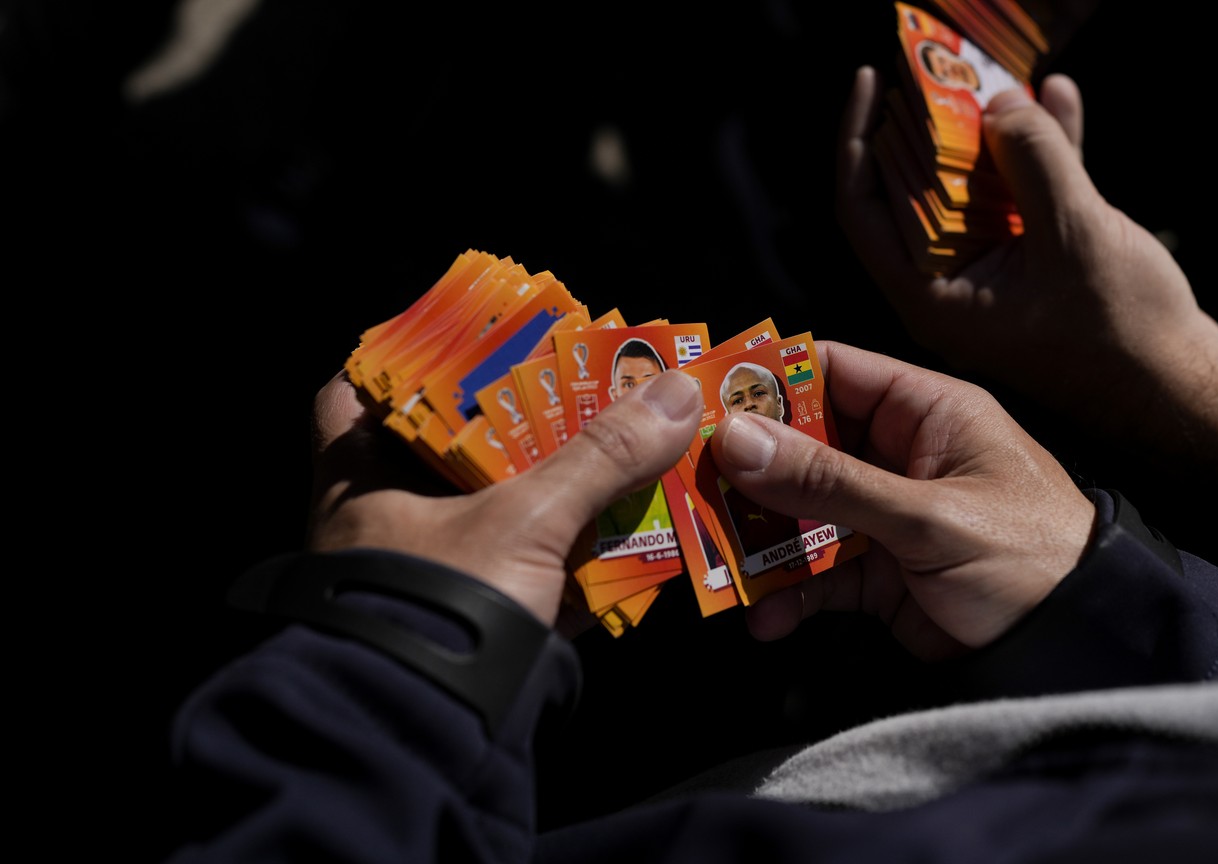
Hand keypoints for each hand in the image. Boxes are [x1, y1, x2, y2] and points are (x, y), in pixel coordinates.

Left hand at [307, 369, 702, 632]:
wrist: (422, 737)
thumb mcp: (527, 520)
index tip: (473, 339)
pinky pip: (520, 578)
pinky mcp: (463, 627)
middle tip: (577, 394)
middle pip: (448, 448)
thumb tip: (675, 394)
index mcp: (361, 478)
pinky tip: (624, 548)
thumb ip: (602, 457)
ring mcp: (421, 576)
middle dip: (517, 425)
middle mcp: (381, 521)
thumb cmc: (441, 606)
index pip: (359, 390)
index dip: (410, 356)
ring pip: (491, 515)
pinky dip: (567, 565)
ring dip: (553, 495)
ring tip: (619, 460)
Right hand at [707, 341, 1094, 660]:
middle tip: (687, 488)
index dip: (768, 380)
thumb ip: (831, 482)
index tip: (702, 396)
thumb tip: (738, 438)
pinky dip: (787, 595)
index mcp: (927, 413)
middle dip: (746, 471)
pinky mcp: (880, 576)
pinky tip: (765, 617)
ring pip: (800, 515)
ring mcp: (886, 517)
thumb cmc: (1031, 558)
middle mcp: (900, 457)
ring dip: (758, 540)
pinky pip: (816, 574)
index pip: (833, 372)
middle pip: (802, 447)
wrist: (1078, 649)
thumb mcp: (928, 515)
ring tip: (716, 565)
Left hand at [837, 67, 1217, 478]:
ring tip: (993, 73)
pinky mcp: (1037, 262)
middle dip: (928, 121)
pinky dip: (1037, 151)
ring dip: (987, 129)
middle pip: (915, 188)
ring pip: (971, 186)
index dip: (861, 139)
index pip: (866, 206)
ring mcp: (993, 272)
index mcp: (931, 293)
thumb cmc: (1123, 334)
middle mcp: (949, 284)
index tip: (874, 80)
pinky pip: (1021, 196)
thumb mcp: (1074, 234)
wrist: (1181, 387)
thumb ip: (1033, 162)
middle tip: (938, 65)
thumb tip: (998, 103)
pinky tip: (1057, 97)